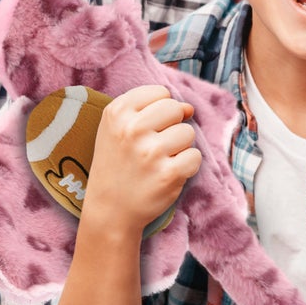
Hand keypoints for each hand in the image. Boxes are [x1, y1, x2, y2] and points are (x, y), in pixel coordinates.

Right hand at [82, 84, 201, 235]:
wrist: (109, 211)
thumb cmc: (118, 164)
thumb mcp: (121, 129)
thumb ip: (153, 109)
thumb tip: (189, 108)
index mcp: (117, 112)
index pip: (160, 93)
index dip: (159, 110)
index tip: (145, 129)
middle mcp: (132, 129)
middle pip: (176, 109)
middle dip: (172, 126)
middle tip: (153, 148)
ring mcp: (151, 152)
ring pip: (188, 132)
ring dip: (179, 147)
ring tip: (158, 162)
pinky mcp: (168, 174)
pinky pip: (195, 156)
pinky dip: (187, 166)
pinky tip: (167, 174)